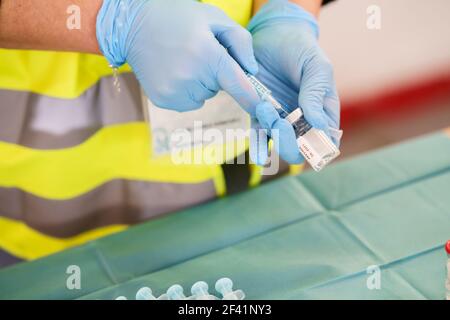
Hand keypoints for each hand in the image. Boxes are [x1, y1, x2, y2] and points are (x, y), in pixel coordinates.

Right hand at [96, 0, 259, 112]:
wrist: (134, 25)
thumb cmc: (178, 18)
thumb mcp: (214, 19)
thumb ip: (240, 42)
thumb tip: (252, 71)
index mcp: (207, 55)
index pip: (238, 85)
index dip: (253, 100)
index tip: (265, 112)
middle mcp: (191, 77)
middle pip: (220, 88)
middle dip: (215, 73)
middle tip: (197, 53)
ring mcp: (175, 92)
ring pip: (204, 96)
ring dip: (200, 83)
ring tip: (182, 60)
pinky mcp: (164, 100)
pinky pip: (189, 101)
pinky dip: (186, 90)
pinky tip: (173, 71)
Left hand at [248, 0, 340, 163]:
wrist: (274, 34)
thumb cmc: (302, 49)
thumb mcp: (316, 67)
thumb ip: (316, 94)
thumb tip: (318, 125)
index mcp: (323, 111)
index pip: (326, 141)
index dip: (320, 150)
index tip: (309, 142)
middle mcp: (302, 120)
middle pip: (300, 148)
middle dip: (290, 144)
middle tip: (282, 124)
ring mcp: (281, 118)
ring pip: (279, 143)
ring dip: (272, 135)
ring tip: (265, 109)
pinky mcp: (260, 113)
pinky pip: (259, 134)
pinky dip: (258, 145)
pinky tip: (257, 155)